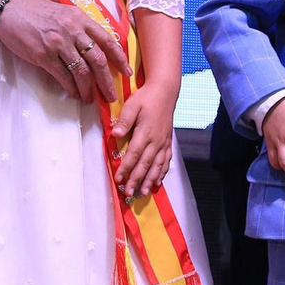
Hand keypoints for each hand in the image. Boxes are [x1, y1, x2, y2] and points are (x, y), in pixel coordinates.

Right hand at [0, 0, 129, 103]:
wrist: (9, 10)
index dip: (119, 58)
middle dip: (107, 81)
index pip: (107, 40)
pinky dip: (71, 88)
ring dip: (88, 89)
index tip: (127, 72)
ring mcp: (58, 43)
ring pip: (81, 71)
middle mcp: (72, 30)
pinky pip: (63, 76)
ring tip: (90, 99)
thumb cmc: (37, 12)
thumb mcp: (64, 13)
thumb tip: (96, 50)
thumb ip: (81, 28)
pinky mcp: (43, 55)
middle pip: (98, 59)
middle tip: (112, 96)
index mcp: (80, 19)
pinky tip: (75, 94)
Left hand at [110, 82, 175, 197]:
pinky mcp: (168, 142)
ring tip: (142, 192)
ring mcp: (164, 142)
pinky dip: (162, 173)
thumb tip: (115, 134)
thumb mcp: (132, 104)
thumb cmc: (146, 97)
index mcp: (145, 132)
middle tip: (128, 191)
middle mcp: (156, 140)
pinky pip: (166, 161)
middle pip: (145, 164)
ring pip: (157, 165)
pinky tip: (157, 182)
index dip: (126, 168)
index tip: (118, 178)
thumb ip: (124, 120)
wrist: (165, 91)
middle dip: (136, 179)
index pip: (134, 154)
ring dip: (149, 180)